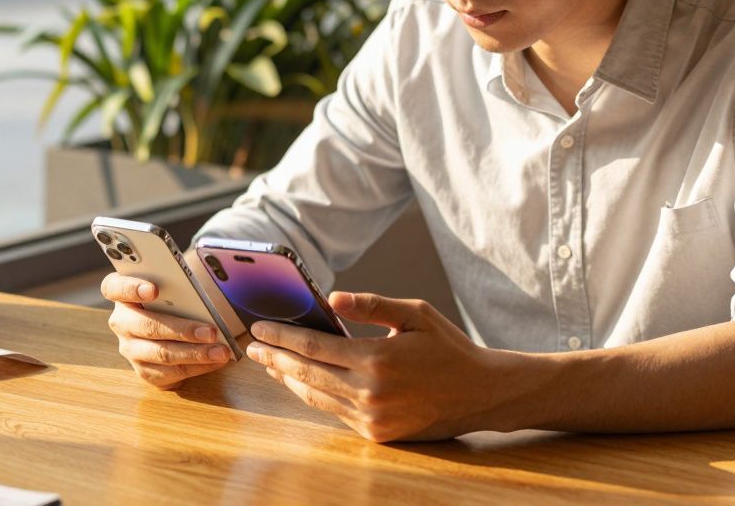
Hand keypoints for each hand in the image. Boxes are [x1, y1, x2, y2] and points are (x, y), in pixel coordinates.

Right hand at [100, 272, 233, 389]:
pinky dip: (196, 368)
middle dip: (183, 330)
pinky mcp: (144, 371)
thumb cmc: (175, 296)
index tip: (153, 290)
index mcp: (121, 293)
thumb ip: (180, 283)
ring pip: (161, 354)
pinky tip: (215, 362)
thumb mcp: (175, 283)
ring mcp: (130, 349)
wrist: (176, 319)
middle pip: (147, 326)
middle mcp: (121, 322)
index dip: (131, 288)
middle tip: (211, 332)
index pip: (114, 288)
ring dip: (195, 354)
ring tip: (221, 351)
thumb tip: (204, 293)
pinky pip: (169, 373)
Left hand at [245, 292, 507, 441]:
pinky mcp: (378, 434)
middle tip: (252, 346)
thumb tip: (331, 298)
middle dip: (275, 359)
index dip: (282, 338)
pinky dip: (314, 395)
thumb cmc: (449, 348)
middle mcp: (370, 392)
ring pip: (316, 396)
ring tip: (269, 364)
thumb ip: (372, 304)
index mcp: (377, 358)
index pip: (313, 347)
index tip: (260, 329)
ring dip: (288, 379)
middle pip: (306, 374)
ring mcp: (372, 417)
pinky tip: (302, 383)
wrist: (482, 394)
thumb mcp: (415, 313)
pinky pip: (335, 412)